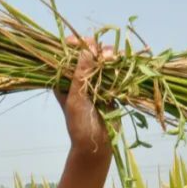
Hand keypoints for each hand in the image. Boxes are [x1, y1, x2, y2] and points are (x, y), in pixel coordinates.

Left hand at [55, 37, 116, 158]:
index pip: (66, 55)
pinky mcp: (110, 86)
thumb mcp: (77, 99)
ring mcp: (95, 81)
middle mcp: (78, 78)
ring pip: (103, 59)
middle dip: (96, 49)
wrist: (96, 145)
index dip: (74, 45)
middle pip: (87, 53)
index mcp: (63, 80)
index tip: (80, 42)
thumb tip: (86, 49)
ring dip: (109, 55)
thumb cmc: (80, 125)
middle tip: (103, 55)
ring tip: (113, 59)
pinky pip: (115, 70)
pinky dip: (119, 63)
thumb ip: (80, 75)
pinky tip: (123, 60)